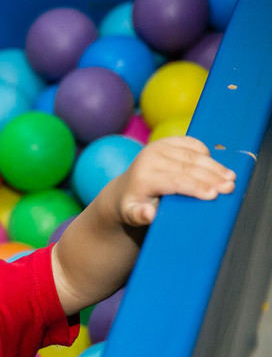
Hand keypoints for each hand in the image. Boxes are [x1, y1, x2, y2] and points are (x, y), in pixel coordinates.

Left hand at [115, 136, 235, 226]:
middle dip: (211, 178)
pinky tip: (217, 165)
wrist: (125, 189)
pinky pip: (191, 144)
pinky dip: (206, 153)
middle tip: (229, 187)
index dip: (196, 187)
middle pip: (188, 168)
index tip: (214, 195)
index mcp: (143, 177)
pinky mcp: (166, 141)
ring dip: (214, 166)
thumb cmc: (132, 205)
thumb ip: (139, 215)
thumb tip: (148, 213)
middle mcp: (150, 158)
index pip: (175, 181)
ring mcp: (158, 147)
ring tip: (230, 177)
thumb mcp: (131, 215)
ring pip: (193, 155)